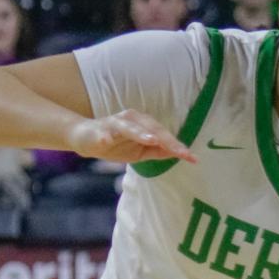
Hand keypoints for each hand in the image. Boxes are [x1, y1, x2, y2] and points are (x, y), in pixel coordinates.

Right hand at [71, 110, 195, 165]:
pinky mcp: (100, 131)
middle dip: (166, 140)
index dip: (178, 146)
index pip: (164, 135)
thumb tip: (178, 154)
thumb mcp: (140, 152)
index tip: (192, 158)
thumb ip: (158, 151)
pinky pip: (104, 134)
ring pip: (130, 127)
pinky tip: (108, 141)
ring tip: (152, 140)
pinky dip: (106, 137)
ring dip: (141, 133)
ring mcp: (115, 124)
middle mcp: (132, 120)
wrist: (86, 140)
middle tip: (180, 151)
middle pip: (152, 129)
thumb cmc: (116, 144)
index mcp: (144, 125)